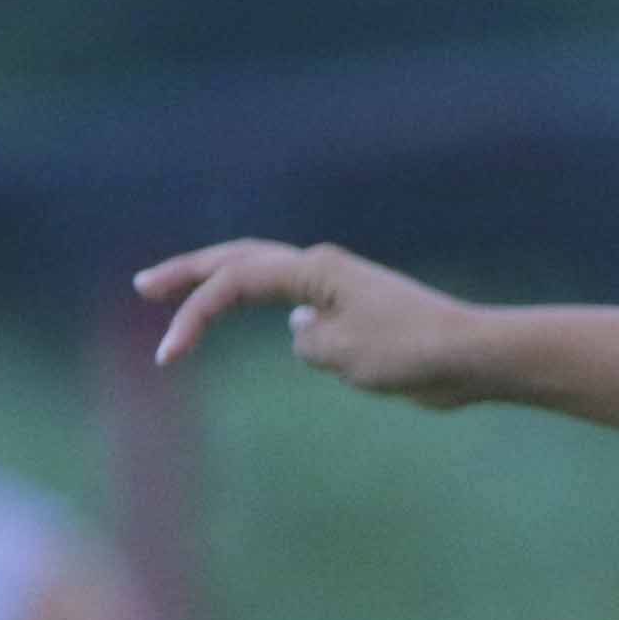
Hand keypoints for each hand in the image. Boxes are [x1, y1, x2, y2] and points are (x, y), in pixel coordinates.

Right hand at [134, 241, 489, 402]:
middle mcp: (323, 270)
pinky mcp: (357, 314)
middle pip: (240, 261)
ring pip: (267, 278)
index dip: (192, 316)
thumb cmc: (412, 352)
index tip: (167, 355)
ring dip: (226, 285)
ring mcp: (340, 289)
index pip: (233, 283)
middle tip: (145, 285)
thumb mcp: (343, 354)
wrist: (473, 358)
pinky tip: (268, 319)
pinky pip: (299, 305)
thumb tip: (302, 330)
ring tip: (188, 294)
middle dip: (190, 274)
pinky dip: (269, 306)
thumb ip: (307, 340)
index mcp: (313, 270)